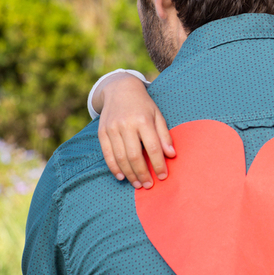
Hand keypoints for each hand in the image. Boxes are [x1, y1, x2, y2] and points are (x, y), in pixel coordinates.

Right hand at [96, 74, 174, 188]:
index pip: (153, 148)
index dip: (159, 164)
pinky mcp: (102, 133)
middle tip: (149, 185)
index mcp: (143, 120)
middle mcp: (126, 125)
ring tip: (138, 184)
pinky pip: (107, 155)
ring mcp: (112, 129)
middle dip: (143, 174)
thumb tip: (171, 155)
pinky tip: (122, 177)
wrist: (120, 89)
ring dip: (130, 174)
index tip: (163, 176)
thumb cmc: (143, 105)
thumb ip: (164, 135)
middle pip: (135, 156)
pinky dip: (114, 168)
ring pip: (120, 158)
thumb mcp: (158, 115)